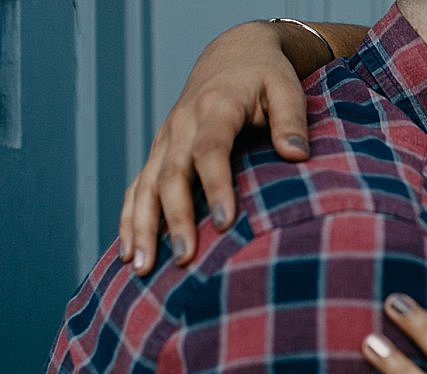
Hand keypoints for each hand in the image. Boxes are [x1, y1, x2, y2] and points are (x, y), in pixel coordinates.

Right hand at [119, 20, 313, 274]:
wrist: (233, 54)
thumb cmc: (267, 76)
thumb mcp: (286, 88)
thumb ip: (292, 120)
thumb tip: (297, 155)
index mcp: (215, 107)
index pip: (211, 150)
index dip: (216, 186)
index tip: (227, 223)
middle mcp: (181, 124)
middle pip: (171, 175)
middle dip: (176, 218)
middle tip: (185, 258)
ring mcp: (166, 139)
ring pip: (144, 185)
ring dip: (141, 227)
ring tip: (142, 267)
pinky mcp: (160, 151)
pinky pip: (137, 188)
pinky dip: (130, 219)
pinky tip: (129, 253)